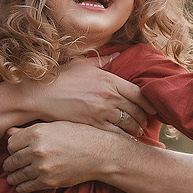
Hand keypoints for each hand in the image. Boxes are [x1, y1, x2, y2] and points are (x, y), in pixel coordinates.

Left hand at [3, 122, 116, 192]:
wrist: (99, 153)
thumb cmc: (79, 135)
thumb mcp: (54, 126)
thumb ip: (30, 130)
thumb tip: (8, 132)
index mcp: (36, 132)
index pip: (10, 143)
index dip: (12, 147)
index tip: (16, 150)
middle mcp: (36, 150)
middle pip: (11, 160)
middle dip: (10, 164)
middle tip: (10, 166)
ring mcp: (42, 167)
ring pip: (16, 175)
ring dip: (12, 177)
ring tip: (11, 177)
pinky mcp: (48, 181)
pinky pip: (27, 187)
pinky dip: (21, 187)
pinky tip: (20, 186)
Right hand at [18, 58, 153, 136]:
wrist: (40, 95)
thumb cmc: (61, 78)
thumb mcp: (83, 64)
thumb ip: (104, 59)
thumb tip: (121, 52)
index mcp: (109, 80)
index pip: (139, 93)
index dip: (149, 103)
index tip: (152, 108)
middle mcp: (108, 96)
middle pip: (136, 110)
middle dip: (144, 118)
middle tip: (145, 122)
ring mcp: (101, 112)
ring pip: (129, 123)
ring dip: (136, 129)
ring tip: (137, 131)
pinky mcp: (93, 125)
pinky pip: (115, 134)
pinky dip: (124, 138)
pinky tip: (125, 140)